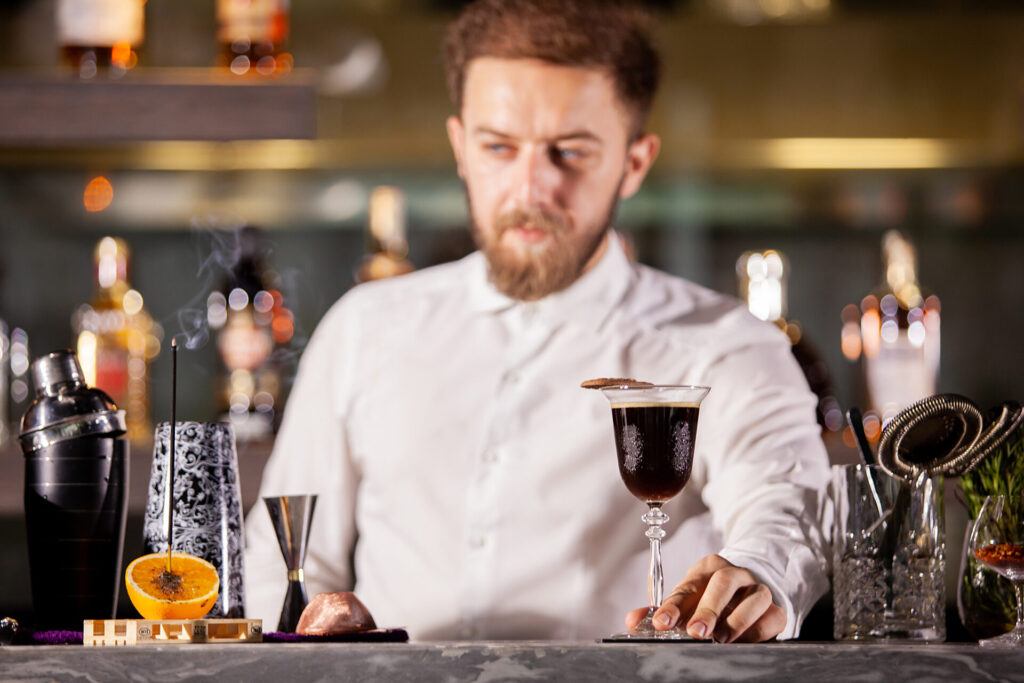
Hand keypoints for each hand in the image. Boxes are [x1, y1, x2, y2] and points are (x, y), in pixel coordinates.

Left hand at [624, 554, 785, 642]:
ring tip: (720, 640)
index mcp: (707, 569)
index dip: (672, 607)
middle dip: (708, 610)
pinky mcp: (776, 609)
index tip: (661, 623)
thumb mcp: (687, 602)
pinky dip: (756, 633)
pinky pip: (771, 619)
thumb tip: (632, 620)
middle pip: (722, 584)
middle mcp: (734, 574)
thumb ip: (661, 611)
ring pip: (753, 599)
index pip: (687, 587)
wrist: (749, 594)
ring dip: (735, 622)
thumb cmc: (711, 599)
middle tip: (696, 632)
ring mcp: (758, 590)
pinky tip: (743, 643)